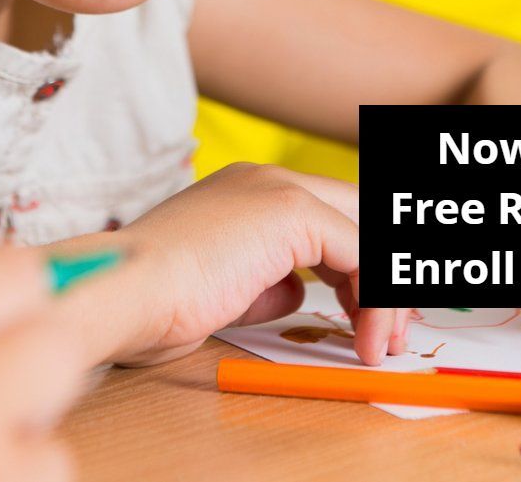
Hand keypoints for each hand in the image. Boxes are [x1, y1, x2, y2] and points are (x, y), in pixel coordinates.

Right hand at [110, 164, 407, 366]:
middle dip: (385, 276)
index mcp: (246, 191)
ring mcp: (278, 189)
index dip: (360, 268)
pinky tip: (364, 332)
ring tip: (380, 342)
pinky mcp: (289, 210)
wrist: (126, 292)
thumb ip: (268, 283)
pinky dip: (374, 297)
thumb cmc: (156, 303)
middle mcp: (266, 179)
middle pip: (360, 215)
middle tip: (393, 330)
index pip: (330, 216)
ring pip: (365, 234)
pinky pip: (361, 251)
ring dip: (384, 293)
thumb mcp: (228, 291)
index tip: (373, 314)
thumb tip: (298, 293)